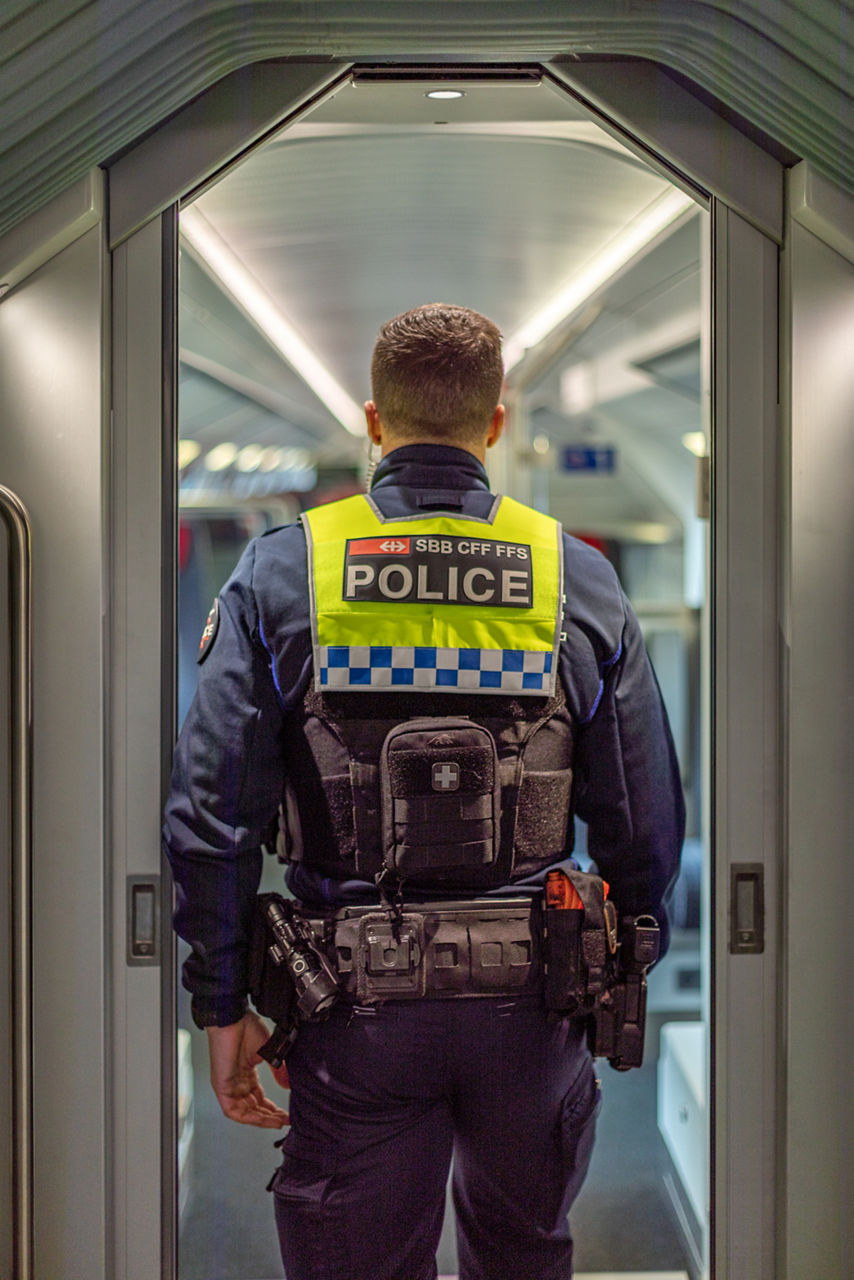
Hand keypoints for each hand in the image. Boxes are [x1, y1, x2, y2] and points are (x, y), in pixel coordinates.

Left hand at [206, 1010, 290, 1127]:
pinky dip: (248, 1117)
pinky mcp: (221, 1087)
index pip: (259, 1098)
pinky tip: (261, 1119)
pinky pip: (233, 1110)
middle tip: (285, 1120)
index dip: (273, 1108)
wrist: (233, 1019)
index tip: (287, 1113)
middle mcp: (237, 1082)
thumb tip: (288, 1084)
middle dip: (270, 1116)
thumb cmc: (245, 1027)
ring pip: (244, 1112)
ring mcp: (228, 1085)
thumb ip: (279, 1070)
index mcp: (246, 1073)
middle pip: (253, 1107)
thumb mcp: (268, 1051)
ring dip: (261, 1120)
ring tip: (277, 1122)